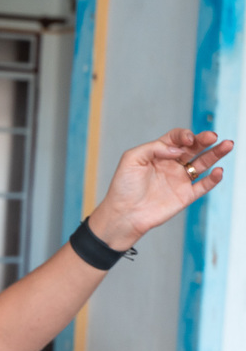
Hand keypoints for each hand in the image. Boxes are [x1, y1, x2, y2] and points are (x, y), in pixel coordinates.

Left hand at [89, 129, 232, 250]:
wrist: (123, 215)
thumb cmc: (123, 187)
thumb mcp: (131, 159)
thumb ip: (153, 148)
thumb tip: (177, 149)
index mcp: (158, 153)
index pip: (177, 138)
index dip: (184, 135)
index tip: (186, 140)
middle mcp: (172, 164)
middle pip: (194, 148)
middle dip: (204, 140)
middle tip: (212, 136)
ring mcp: (180, 180)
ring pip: (203, 163)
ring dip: (216, 154)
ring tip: (227, 145)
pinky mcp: (185, 195)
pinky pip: (204, 185)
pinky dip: (213, 178)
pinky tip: (218, 171)